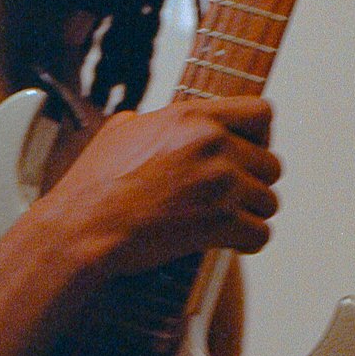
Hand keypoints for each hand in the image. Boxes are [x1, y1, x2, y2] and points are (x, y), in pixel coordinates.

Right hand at [44, 96, 279, 275]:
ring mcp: (219, 182)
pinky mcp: (220, 221)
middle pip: (271, 163)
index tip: (250, 151)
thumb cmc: (95, 184)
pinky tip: (229, 242)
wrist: (83, 226)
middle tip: (233, 196)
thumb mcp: (120, 130)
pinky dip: (247, 242)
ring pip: (269, 201)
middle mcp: (213, 144)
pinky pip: (261, 233)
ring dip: (251, 214)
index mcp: (192, 117)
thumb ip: (154, 121)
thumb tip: (158, 122)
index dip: (260, 136)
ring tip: (228, 221)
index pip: (261, 113)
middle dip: (254, 183)